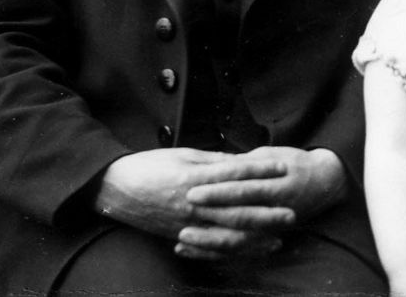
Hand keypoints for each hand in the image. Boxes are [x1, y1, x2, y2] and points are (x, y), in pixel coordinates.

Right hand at [94, 148, 293, 256]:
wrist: (113, 188)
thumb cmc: (149, 166)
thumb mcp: (184, 155)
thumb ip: (215, 161)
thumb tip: (243, 161)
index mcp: (195, 179)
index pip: (235, 174)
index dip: (260, 170)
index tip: (283, 167)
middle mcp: (193, 205)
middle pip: (236, 210)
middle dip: (266, 214)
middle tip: (292, 213)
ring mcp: (185, 224)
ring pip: (225, 235)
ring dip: (254, 239)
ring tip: (278, 238)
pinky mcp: (178, 236)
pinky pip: (208, 248)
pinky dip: (230, 252)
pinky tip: (247, 251)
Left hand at [177, 147, 347, 257]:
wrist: (325, 182)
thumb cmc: (294, 162)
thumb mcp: (271, 155)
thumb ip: (244, 163)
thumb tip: (216, 165)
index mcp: (278, 182)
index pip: (244, 188)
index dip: (218, 190)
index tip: (192, 189)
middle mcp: (276, 207)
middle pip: (239, 214)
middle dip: (210, 214)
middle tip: (184, 211)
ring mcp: (272, 226)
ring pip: (239, 239)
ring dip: (209, 241)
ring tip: (182, 237)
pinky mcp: (266, 238)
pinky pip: (238, 251)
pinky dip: (214, 253)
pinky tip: (191, 251)